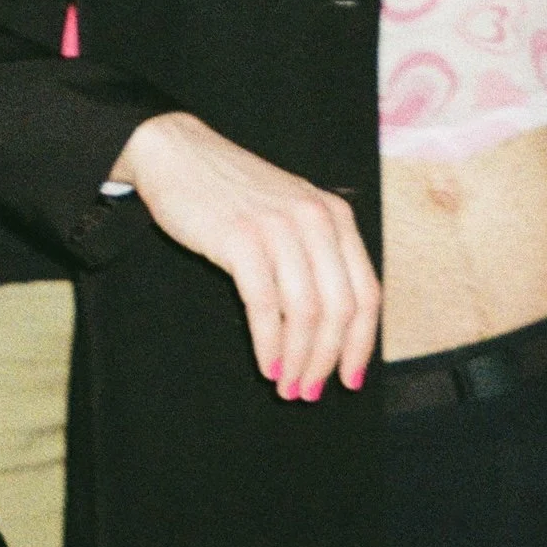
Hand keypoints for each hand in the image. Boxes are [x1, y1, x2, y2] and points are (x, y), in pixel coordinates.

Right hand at [114, 110, 378, 397]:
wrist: (179, 154)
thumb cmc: (234, 193)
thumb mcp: (291, 213)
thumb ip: (316, 256)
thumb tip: (332, 331)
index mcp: (336, 217)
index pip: (367, 293)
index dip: (361, 344)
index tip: (350, 379)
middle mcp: (317, 219)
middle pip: (341, 309)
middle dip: (328, 360)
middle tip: (310, 392)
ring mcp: (279, 227)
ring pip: (306, 312)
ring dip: (299, 360)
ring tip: (287, 387)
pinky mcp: (241, 238)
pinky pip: (265, 305)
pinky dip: (269, 344)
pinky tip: (266, 365)